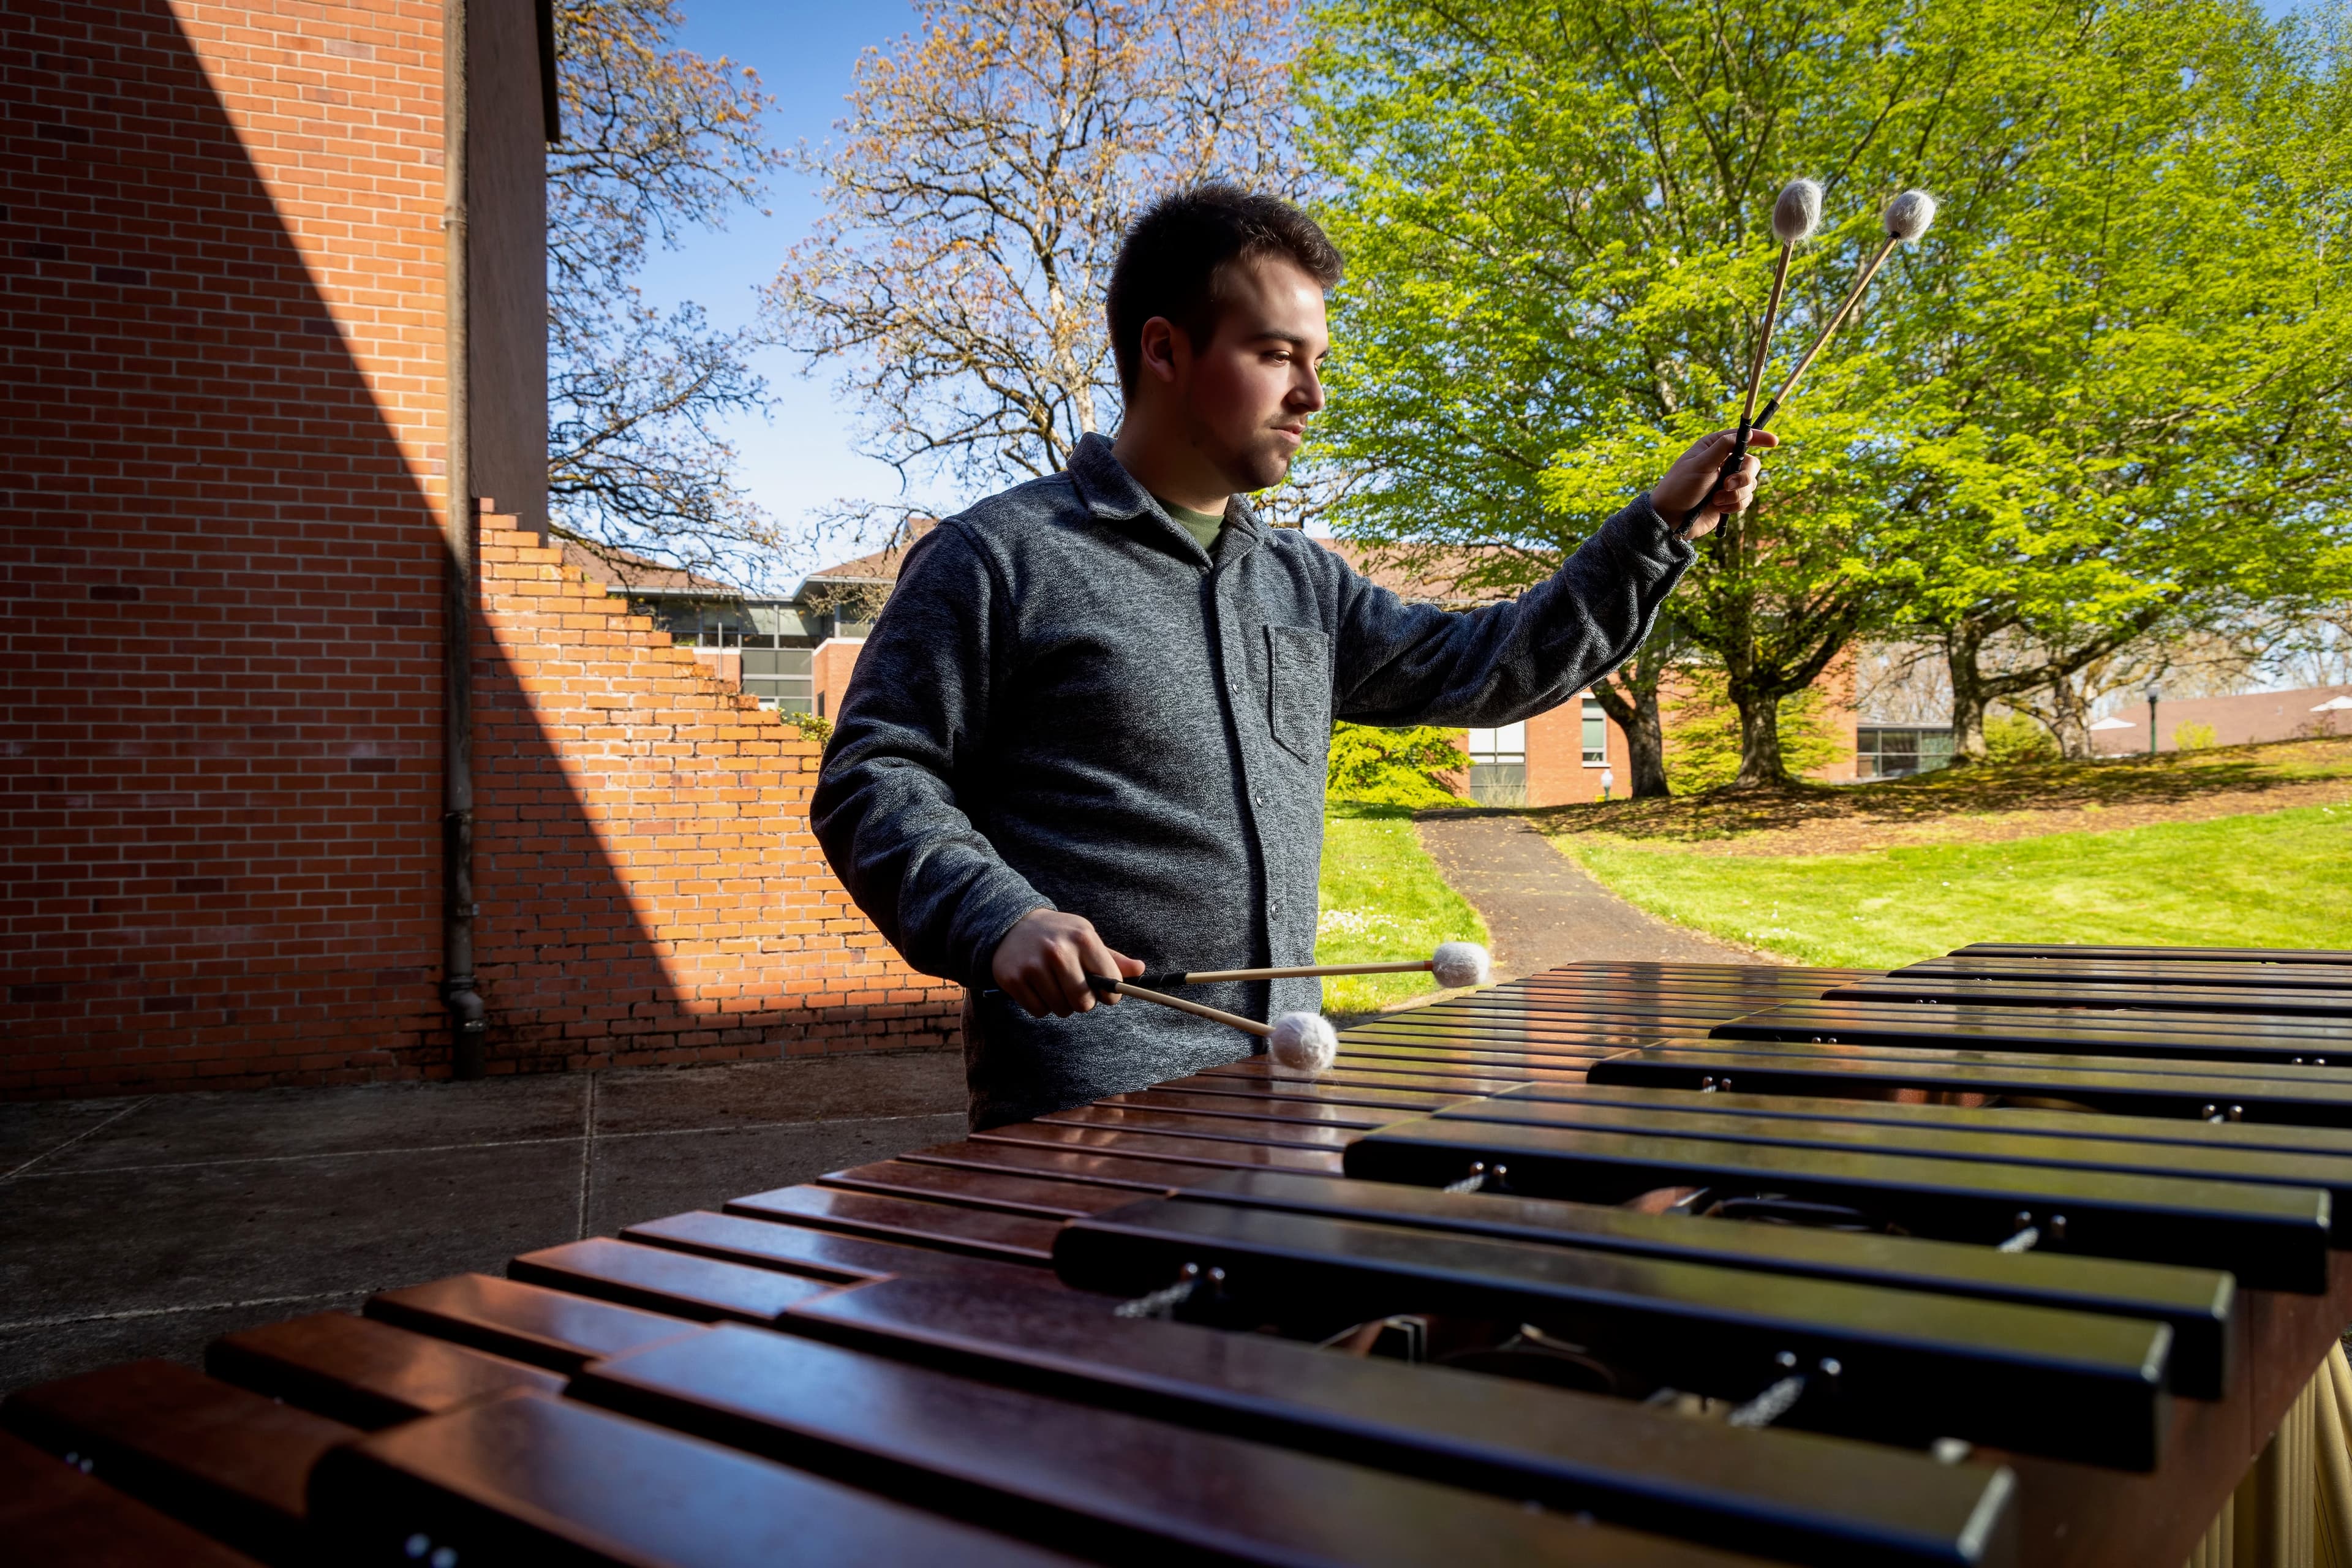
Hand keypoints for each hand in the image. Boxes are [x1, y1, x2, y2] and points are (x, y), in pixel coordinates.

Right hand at [989, 908, 1143, 1017]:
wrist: (1012, 924)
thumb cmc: (1058, 935)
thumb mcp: (1085, 937)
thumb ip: (1112, 958)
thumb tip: (1140, 969)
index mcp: (1083, 938)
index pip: (1110, 982)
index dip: (1110, 994)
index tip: (1104, 993)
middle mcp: (1058, 951)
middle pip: (1084, 1003)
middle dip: (1083, 1001)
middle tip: (1074, 988)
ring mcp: (1033, 965)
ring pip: (1061, 1010)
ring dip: (1061, 1003)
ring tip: (1054, 983)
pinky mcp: (1013, 979)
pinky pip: (1039, 1011)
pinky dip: (1041, 1005)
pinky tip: (1038, 987)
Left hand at [1652, 428, 1778, 539]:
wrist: (1671, 519)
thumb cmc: (1680, 488)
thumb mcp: (1700, 464)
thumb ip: (1722, 448)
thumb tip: (1743, 434)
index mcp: (1713, 448)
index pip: (1741, 438)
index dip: (1759, 438)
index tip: (1774, 442)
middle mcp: (1723, 463)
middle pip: (1752, 464)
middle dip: (1743, 476)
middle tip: (1727, 485)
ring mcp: (1727, 483)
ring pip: (1751, 484)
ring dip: (1736, 494)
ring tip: (1716, 500)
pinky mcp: (1730, 500)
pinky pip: (1746, 500)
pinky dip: (1734, 505)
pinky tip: (1718, 509)